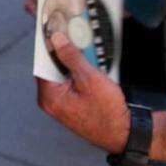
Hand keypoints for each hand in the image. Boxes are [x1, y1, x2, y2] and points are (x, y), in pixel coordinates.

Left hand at [36, 31, 129, 153]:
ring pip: (61, 75)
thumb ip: (71, 58)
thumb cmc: (108, 113)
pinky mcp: (70, 106)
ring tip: (85, 54)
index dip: (49, 45)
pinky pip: (69, 83)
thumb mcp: (90, 79)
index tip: (54, 30)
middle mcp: (50, 102)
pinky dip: (77, 74)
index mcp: (49, 97)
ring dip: (72, 63)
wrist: (124, 134)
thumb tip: (56, 40)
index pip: (42, 63)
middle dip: (63, 53)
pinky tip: (89, 68)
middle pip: (51, 68)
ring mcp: (60, 105)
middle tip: (74, 39)